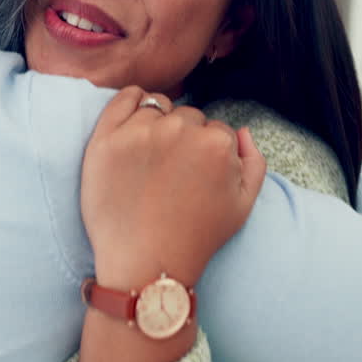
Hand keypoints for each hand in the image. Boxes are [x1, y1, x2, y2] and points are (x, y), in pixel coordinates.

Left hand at [81, 87, 266, 290]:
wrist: (147, 264)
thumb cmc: (195, 237)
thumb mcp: (243, 206)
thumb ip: (254, 162)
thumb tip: (242, 132)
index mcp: (216, 143)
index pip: (216, 130)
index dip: (206, 153)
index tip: (193, 176)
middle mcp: (180, 130)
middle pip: (187, 117)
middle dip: (183, 138)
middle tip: (170, 172)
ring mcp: (140, 132)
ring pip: (157, 108)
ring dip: (157, 124)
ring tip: (150, 159)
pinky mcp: (107, 138)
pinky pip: (124, 98)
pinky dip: (131, 102)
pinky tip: (132, 123)